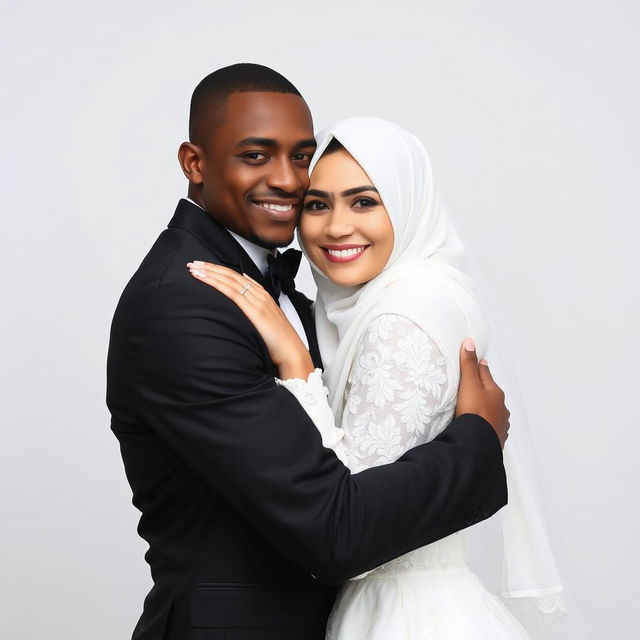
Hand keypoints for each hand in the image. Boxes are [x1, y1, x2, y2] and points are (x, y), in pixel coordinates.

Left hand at [187, 261, 313, 379]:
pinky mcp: (253, 310)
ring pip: (228, 280)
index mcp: (263, 295)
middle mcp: (259, 294)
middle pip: (231, 275)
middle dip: (211, 268)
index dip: (220, 270)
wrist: (291, 350)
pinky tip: (204, 279)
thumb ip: (257, 310)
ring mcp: (256, 301)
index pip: (237, 277)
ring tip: (194, 268)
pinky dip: (215, 283)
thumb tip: (246, 302)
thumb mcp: (268, 321)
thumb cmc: (280, 340)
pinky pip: (231, 292)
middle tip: (194, 263)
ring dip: (210, 273)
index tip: (205, 267)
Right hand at [455, 338, 509, 447]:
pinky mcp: (496, 437)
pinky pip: (493, 426)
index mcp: (495, 392)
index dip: (480, 367)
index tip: (479, 362)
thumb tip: (470, 342)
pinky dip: (488, 423)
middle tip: (477, 384)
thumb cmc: (474, 410)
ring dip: (488, 407)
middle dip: (486, 388)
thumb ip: (468, 365)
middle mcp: (501, 407)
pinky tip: (484, 426)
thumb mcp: (469, 384)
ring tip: (479, 407)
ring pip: (494, 410)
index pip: (486, 374)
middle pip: (492, 393)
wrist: (478, 442)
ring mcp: (500, 423)